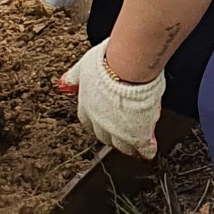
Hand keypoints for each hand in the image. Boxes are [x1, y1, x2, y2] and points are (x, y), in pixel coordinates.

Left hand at [59, 43, 163, 159]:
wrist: (128, 69)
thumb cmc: (109, 63)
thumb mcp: (85, 66)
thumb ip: (74, 77)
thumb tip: (64, 82)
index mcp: (87, 106)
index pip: (89, 121)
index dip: (97, 121)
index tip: (103, 120)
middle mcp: (99, 121)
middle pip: (104, 135)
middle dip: (112, 135)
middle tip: (122, 133)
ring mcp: (118, 130)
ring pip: (122, 144)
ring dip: (129, 145)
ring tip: (136, 147)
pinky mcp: (137, 134)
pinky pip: (141, 147)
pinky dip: (146, 150)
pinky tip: (149, 151)